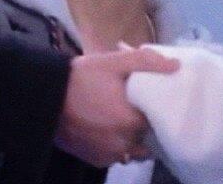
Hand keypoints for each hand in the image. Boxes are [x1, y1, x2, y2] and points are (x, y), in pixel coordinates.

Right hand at [55, 47, 179, 167]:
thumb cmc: (82, 78)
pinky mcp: (96, 161)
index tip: (157, 102)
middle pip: (148, 138)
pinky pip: (116, 156)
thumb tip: (176, 67)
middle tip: (140, 109)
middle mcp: (124, 145)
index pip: (160, 122)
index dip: (160, 111)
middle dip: (147, 126)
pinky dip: (117, 146)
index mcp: (132, 122)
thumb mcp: (114, 62)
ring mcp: (109, 156)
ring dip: (133, 139)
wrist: (46, 97)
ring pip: (134, 151)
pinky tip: (110, 130)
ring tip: (125, 120)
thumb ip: (147, 63)